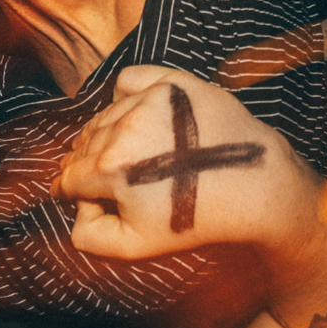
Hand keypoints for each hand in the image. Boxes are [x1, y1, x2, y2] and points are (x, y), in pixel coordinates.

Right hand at [55, 66, 313, 259]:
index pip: (69, 176)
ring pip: (104, 115)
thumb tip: (76, 208)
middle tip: (109, 179)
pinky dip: (127, 95)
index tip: (77, 194)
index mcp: (109, 167)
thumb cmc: (198, 219)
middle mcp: (123, 127)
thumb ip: (88, 236)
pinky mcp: (172, 84)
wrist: (257, 190)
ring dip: (107, 135)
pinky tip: (141, 117)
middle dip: (87, 164)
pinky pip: (130, 80)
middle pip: (83, 145)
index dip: (70, 190)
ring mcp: (149, 101)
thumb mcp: (136, 246)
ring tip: (132, 155)